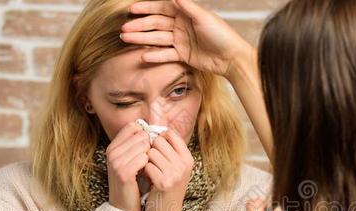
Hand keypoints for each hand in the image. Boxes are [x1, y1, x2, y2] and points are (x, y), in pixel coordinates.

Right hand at [107, 122, 150, 210]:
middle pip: (141, 135)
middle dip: (150, 146)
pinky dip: (150, 165)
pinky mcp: (123, 172)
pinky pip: (144, 158)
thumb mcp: (131, 161)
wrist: (125, 208)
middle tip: (149, 162)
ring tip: (148, 169)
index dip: (146, 134)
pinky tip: (148, 174)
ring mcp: (116, 162)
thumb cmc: (133, 183)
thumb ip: (137, 145)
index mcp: (113, 146)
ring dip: (151, 156)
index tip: (150, 148)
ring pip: (144, 146)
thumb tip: (152, 128)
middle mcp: (112, 152)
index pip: (134, 126)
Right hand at [121, 0, 253, 79]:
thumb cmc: (222, 35)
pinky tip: (143, 55)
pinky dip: (155, 55)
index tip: (132, 10)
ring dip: (142, 39)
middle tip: (124, 29)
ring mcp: (181, 41)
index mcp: (185, 14)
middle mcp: (181, 26)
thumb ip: (187, 6)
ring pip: (158, 39)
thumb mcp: (204, 18)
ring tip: (126, 40)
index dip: (147, 8)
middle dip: (140, 26)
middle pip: (156, 24)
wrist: (232, 58)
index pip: (161, 9)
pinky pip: (166, 55)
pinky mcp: (183, 55)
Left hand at [143, 128, 193, 210]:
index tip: (154, 150)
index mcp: (188, 159)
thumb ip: (168, 149)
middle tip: (152, 165)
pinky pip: (147, 165)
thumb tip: (156, 126)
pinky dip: (144, 173)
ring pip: (151, 152)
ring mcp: (176, 173)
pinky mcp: (164, 182)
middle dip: (151, 150)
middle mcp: (185, 164)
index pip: (170, 134)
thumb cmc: (165, 190)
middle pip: (159, 141)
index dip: (158, 139)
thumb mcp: (173, 169)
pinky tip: (149, 182)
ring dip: (146, 162)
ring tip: (151, 174)